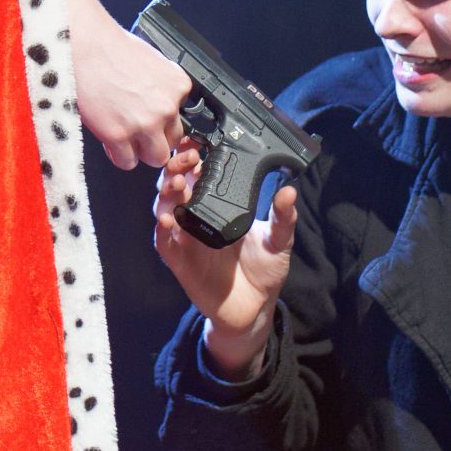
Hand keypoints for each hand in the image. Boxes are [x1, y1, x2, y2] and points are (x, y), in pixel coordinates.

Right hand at [62, 0, 191, 168]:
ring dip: (139, 150)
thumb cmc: (108, 46)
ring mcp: (144, 124)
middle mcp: (166, 107)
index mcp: (178, 86)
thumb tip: (160, 102)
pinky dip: (118, 154)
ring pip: (156, 158)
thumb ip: (162, 86)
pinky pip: (127, 162)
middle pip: (172, 141)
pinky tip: (109, 138)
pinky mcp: (119, 135)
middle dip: (154, 139)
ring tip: (122, 136)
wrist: (82, 44)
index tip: (149, 118)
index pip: (181, 118)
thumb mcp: (150, 61)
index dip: (162, 121)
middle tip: (134, 129)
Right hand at [153, 143, 298, 378]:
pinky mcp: (180, 261)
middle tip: (187, 160)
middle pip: (176, 185)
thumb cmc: (264, 271)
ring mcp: (185, 238)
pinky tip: (166, 220)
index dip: (193, 156)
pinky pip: (164, 243)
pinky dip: (161, 230)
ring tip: (175, 184)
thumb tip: (290, 191)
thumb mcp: (279, 242)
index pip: (198, 174)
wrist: (255, 309)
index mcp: (217, 206)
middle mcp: (197, 217)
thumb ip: (283, 218)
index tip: (197, 142)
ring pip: (164, 208)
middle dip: (176, 168)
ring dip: (165, 194)